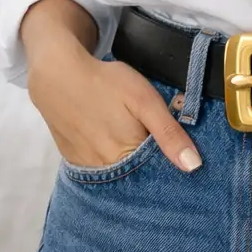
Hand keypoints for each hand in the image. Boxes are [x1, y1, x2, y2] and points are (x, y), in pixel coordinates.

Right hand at [27, 46, 201, 173]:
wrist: (57, 74)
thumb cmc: (105, 83)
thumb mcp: (145, 101)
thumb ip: (169, 134)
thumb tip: (193, 166)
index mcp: (127, 158)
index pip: (158, 174)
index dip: (169, 164)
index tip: (178, 154)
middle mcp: (106, 170)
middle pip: (137, 176)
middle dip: (150, 165)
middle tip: (151, 138)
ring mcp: (87, 167)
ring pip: (117, 174)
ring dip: (129, 163)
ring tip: (130, 136)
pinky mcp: (73, 159)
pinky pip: (98, 167)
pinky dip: (109, 159)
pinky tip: (112, 140)